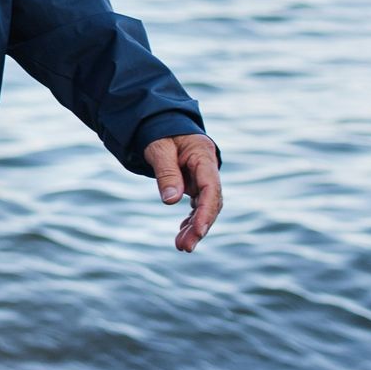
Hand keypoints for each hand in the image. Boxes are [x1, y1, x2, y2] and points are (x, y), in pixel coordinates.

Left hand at [143, 132, 223, 251]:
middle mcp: (208, 169)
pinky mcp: (195, 183)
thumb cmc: (160, 131)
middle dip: (200, 226)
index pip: (210, 188)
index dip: (206, 212)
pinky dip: (191, 220)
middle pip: (211, 202)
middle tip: (185, 247)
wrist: (160, 122)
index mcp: (203, 156)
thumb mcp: (159, 148)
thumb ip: (166, 173)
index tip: (199, 231)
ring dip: (195, 227)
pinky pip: (197, 205)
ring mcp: (203, 177)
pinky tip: (182, 233)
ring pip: (205, 206)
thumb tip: (171, 201)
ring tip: (182, 246)